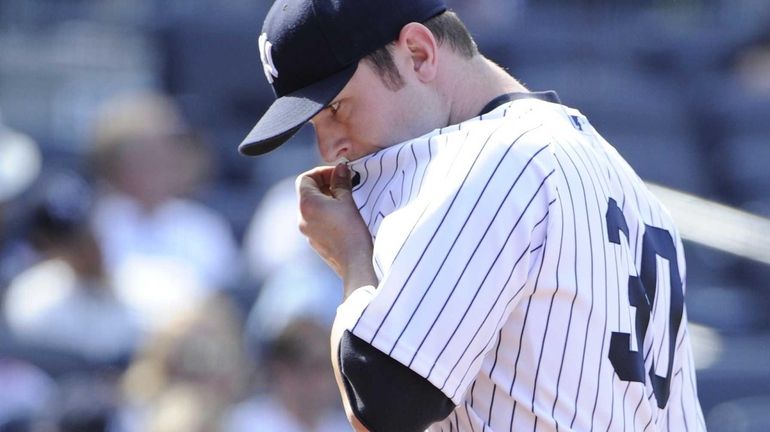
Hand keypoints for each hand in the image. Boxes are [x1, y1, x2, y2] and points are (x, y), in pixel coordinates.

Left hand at [296, 163, 376, 296]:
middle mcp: (302, 218)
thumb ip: (341, 182)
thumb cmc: (352, 231)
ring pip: (313, 207)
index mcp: (307, 205)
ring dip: (327, 199)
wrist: (355, 263)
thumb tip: (340, 168)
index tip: (338, 174)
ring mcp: (307, 231)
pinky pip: (317, 220)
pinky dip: (327, 213)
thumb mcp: (348, 201)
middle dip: (325, 185)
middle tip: (345, 185)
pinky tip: (344, 216)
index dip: (321, 172)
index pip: (305, 179)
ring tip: (346, 200)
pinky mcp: (315, 241)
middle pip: (307, 192)